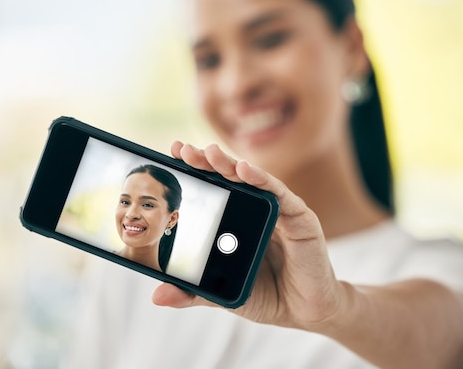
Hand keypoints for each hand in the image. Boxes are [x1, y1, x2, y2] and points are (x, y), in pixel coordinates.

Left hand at [152, 142, 345, 329]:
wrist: (304, 313)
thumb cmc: (266, 295)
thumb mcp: (223, 293)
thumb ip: (193, 292)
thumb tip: (158, 296)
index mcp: (236, 222)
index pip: (213, 189)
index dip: (195, 171)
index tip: (173, 154)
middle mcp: (256, 210)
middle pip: (229, 179)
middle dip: (206, 162)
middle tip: (184, 150)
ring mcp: (278, 211)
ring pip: (252, 180)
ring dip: (230, 164)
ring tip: (209, 153)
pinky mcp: (300, 218)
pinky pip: (280, 195)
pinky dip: (263, 180)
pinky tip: (245, 170)